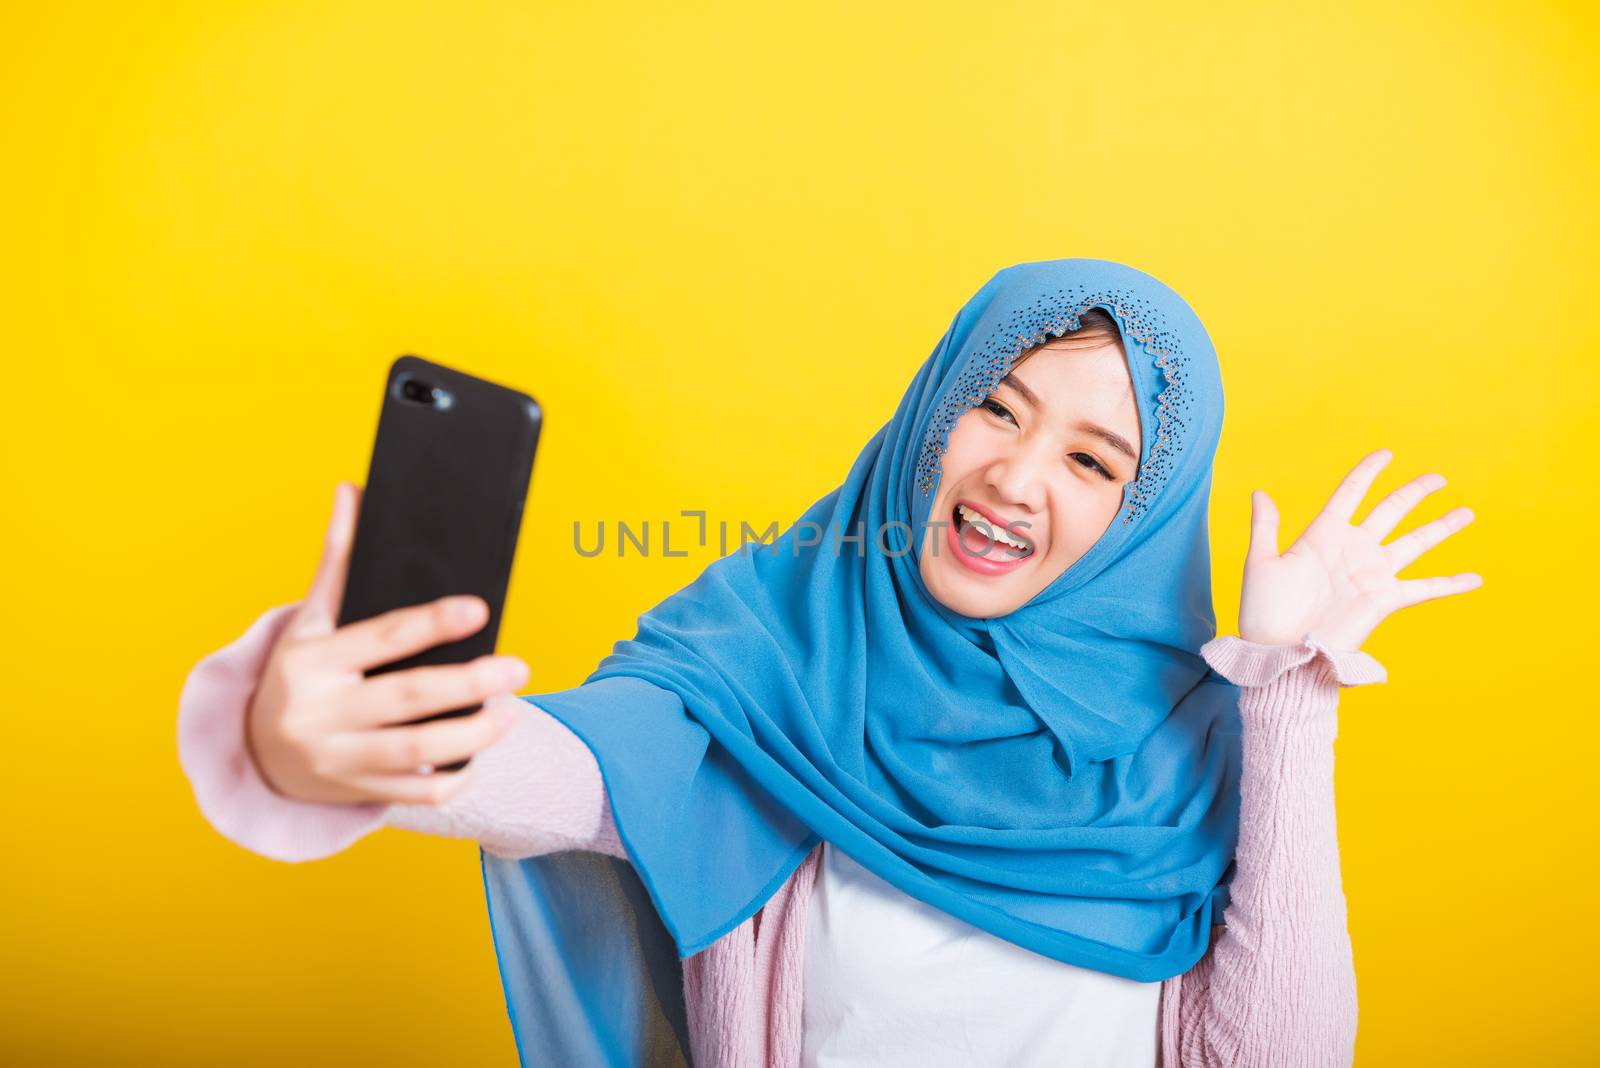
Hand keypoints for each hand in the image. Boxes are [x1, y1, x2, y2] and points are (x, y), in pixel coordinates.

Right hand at [244, 480, 530, 804]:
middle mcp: (319, 712)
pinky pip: (416, 792)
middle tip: (518, 668)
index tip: (479, 609)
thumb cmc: (299, 674)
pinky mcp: (356, 793)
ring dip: (474, 732)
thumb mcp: (309, 621)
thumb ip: (336, 560)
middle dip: (470, 683)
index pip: (381, 636)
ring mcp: (337, 759)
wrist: (256, 753)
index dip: (433, 622)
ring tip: (512, 709)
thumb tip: (352, 490)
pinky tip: (482, 751)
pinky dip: (454, 776)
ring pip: (417, 750)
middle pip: (408, 697)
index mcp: (310, 661)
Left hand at [1237, 448, 1482, 651]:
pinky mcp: (1384, 600)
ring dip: (1442, 527)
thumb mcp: (1261, 563)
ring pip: (1415, 541)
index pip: (1351, 493)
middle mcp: (1353, 550)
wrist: (1278, 652)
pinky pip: (1425, 589)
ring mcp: (1372, 574)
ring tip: (1467, 512)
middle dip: (1415, 493)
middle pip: (1391, 510)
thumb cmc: (1263, 612)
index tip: (1386, 454)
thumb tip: (1259, 492)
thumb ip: (1266, 527)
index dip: (1367, 472)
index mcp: (1323, 534)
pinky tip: (1476, 579)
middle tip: (1438, 477)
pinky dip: (1451, 584)